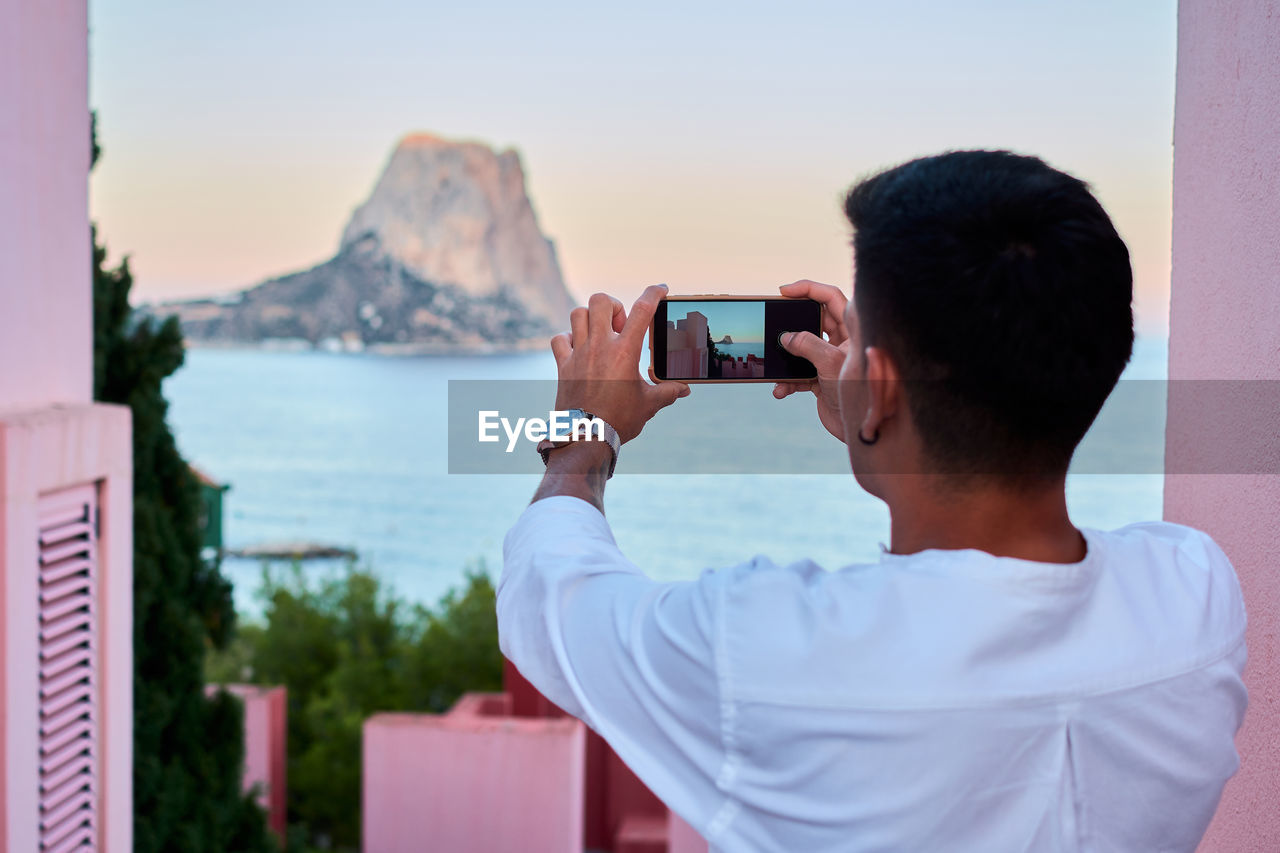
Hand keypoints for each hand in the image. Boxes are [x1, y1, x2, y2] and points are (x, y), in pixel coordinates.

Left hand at [550, 285, 690, 443]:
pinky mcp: (563, 365)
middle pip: (600, 301)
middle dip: (613, 305)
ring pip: (577, 314)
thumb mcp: (649, 405)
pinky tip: (578, 348)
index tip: (661, 288)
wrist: (586, 437)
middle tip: (620, 324)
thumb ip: (667, 392)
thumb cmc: (619, 420)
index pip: (643, 310)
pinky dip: (567, 338)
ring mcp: (578, 354)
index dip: (654, 293)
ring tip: (600, 333)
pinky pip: (559, 339)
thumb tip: (683, 390)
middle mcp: (599, 346)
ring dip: (590, 317)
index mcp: (625, 352)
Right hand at [772, 280, 850, 441]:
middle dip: (792, 324)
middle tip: (774, 322)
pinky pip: (799, 373)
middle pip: (813, 321)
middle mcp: (842, 342)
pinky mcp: (821, 378)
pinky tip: (780, 390)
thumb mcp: (830, 363)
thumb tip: (786, 337)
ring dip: (786, 359)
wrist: (861, 429)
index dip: (808, 289)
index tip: (785, 291)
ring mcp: (831, 360)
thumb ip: (807, 345)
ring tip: (774, 364)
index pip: (831, 297)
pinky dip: (787, 381)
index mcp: (853, 330)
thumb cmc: (858, 392)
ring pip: (802, 348)